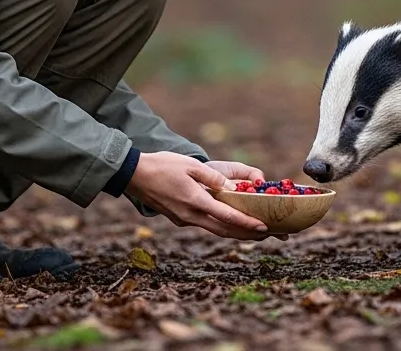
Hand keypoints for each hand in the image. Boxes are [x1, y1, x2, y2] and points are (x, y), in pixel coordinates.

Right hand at [124, 152, 270, 239]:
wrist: (134, 175)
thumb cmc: (163, 166)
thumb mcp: (190, 165)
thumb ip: (213, 177)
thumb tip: (232, 187)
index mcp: (195, 201)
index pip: (227, 217)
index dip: (247, 224)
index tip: (263, 228)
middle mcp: (190, 216)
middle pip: (223, 230)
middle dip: (246, 234)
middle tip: (266, 235)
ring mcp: (183, 219)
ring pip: (214, 229)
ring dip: (233, 232)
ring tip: (252, 233)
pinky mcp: (178, 218)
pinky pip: (203, 224)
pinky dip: (219, 226)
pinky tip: (229, 223)